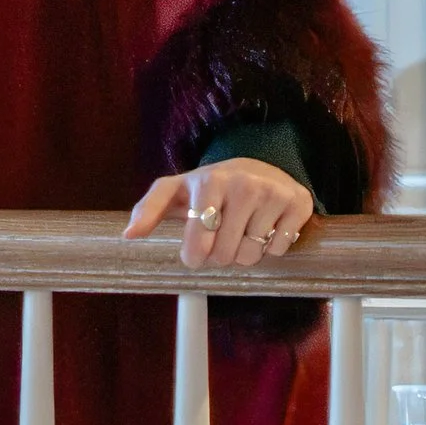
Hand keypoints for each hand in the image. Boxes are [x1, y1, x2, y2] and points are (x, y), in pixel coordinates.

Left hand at [124, 157, 314, 271]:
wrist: (260, 169)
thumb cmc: (211, 188)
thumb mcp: (178, 191)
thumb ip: (150, 209)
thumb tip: (128, 236)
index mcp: (209, 180)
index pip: (197, 236)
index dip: (195, 253)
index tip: (195, 255)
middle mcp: (242, 182)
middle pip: (223, 254)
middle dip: (220, 256)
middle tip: (222, 240)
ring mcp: (271, 191)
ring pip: (251, 254)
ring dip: (245, 254)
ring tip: (243, 233)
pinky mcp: (297, 202)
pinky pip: (278, 249)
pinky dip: (271, 249)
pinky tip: (266, 229)